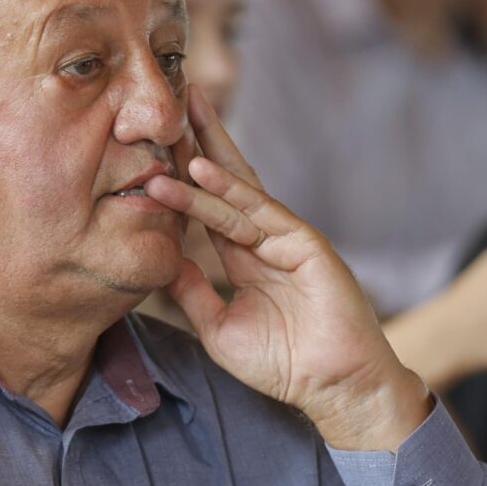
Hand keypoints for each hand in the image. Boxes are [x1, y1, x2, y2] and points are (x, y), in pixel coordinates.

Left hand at [147, 88, 430, 452]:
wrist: (333, 386)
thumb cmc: (284, 364)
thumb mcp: (219, 328)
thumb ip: (193, 294)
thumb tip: (165, 260)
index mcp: (245, 257)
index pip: (209, 207)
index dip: (183, 177)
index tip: (153, 148)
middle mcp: (264, 239)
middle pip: (227, 181)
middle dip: (200, 141)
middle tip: (170, 99)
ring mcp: (285, 238)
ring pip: (237, 190)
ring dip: (202, 159)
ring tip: (173, 128)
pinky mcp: (305, 243)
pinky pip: (259, 212)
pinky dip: (229, 191)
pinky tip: (200, 170)